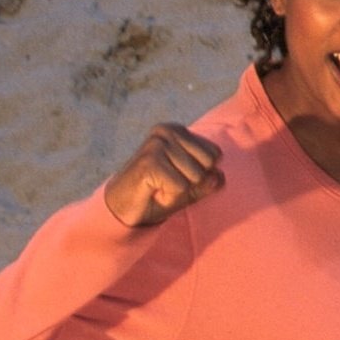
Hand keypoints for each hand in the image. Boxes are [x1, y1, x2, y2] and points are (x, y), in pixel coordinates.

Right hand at [103, 124, 223, 229]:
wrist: (119, 209)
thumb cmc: (156, 194)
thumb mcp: (190, 187)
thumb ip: (209, 181)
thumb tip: (219, 176)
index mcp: (179, 130)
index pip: (215, 154)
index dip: (200, 174)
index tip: (175, 177)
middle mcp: (168, 131)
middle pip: (207, 164)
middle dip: (191, 182)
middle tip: (165, 184)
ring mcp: (157, 144)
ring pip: (195, 176)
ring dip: (179, 191)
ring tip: (158, 187)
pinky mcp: (149, 162)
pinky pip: (181, 186)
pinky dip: (169, 196)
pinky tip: (151, 191)